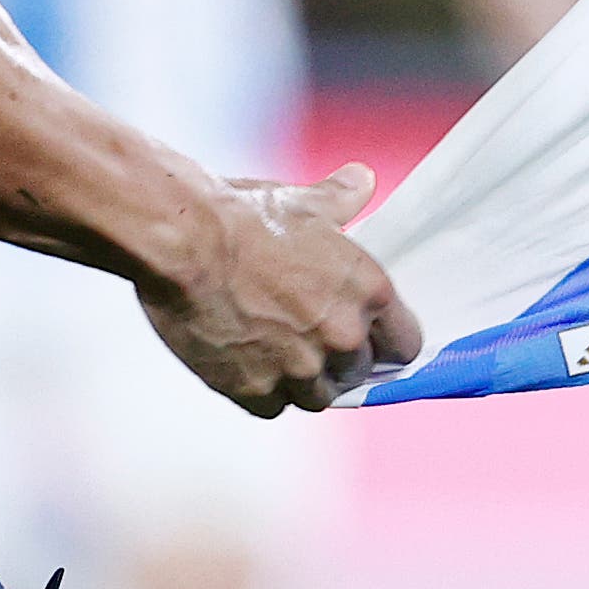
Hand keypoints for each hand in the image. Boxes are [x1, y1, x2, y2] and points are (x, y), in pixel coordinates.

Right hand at [134, 164, 423, 414]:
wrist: (183, 241)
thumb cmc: (245, 217)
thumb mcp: (305, 202)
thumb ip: (342, 199)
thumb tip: (362, 181)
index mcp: (368, 292)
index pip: (404, 345)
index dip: (385, 342)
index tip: (369, 340)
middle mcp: (342, 337)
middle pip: (358, 372)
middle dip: (337, 359)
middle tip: (307, 335)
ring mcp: (300, 369)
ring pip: (317, 397)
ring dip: (301, 381)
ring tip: (275, 351)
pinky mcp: (256, 390)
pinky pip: (272, 406)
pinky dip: (262, 391)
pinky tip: (246, 362)